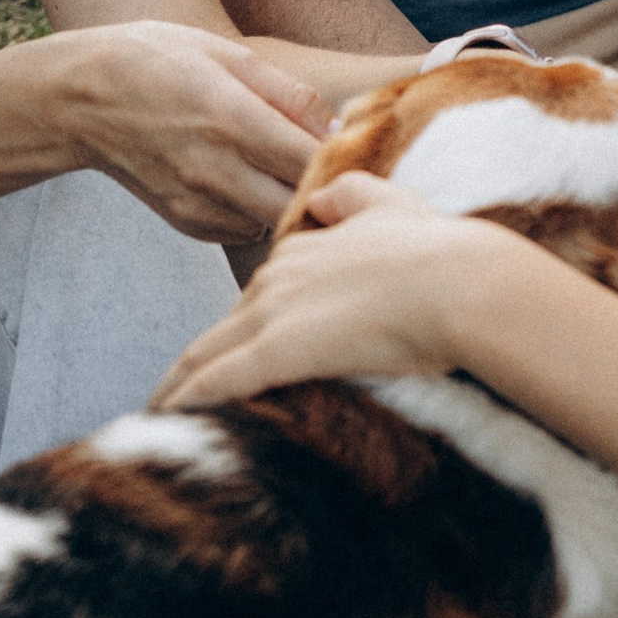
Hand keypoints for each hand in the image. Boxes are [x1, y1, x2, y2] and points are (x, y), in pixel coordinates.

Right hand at [55, 23, 337, 242]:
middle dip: (325, 189)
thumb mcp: (225, 53)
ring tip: (289, 173)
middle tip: (337, 169)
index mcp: (231, 118)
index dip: (347, 159)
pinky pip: (244, 232)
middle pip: (300, 204)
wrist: (80, 98)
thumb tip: (338, 128)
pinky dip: (258, 214)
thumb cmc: (156, 60)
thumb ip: (288, 94)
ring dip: (291, 203)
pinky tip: (250, 184)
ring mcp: (197, 202)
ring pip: (275, 223)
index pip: (313, 160)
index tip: (361, 150)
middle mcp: (214, 169)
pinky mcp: (186, 222)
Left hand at [153, 169, 514, 393]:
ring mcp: (272, 315)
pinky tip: (165, 420)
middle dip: (196, 364)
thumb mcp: (392, 206)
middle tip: (173, 396)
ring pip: (204, 356)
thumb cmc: (440, 254)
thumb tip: (322, 200)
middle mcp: (276, 280)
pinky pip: (214, 383)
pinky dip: (185, 401)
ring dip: (176, 388)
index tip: (224, 355)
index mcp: (303, 252)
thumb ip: (354, 197)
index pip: (256, 297)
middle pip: (221, 327)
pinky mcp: (276, 351)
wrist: (460, 281)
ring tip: (157, 414)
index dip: (238, 328)